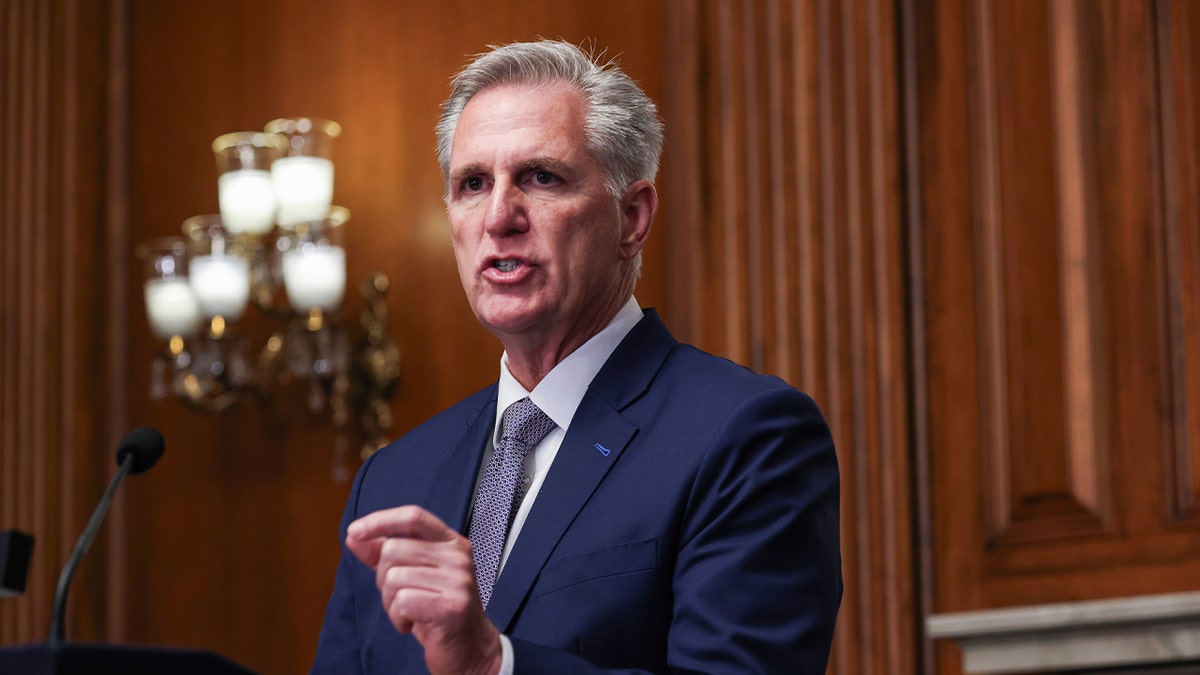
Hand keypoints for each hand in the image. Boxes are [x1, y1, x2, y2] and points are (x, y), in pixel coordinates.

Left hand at [346, 505, 501, 674]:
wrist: (469, 649)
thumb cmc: (438, 611)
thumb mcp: (412, 576)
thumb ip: (385, 555)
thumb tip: (355, 537)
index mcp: (450, 542)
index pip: (413, 516)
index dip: (380, 521)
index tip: (354, 531)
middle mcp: (458, 555)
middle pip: (394, 550)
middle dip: (382, 578)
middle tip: (399, 598)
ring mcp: (458, 580)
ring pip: (394, 578)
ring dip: (390, 603)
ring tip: (408, 613)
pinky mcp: (453, 605)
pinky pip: (403, 602)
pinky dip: (398, 618)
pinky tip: (412, 624)